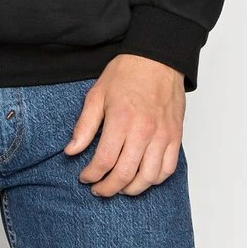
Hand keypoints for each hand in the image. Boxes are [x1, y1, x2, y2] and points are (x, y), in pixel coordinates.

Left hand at [64, 54, 185, 196]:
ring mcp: (162, 135)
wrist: (157, 58)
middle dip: (108, 188)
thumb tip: (71, 151)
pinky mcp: (175, 136)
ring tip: (120, 187)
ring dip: (132, 189)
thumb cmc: (127, 73)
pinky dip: (155, 180)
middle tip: (99, 189)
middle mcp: (144, 131)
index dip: (91, 175)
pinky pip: (168, 169)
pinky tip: (143, 178)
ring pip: (148, 178)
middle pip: (125, 174)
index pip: (104, 161)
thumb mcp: (97, 94)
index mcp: (121, 120)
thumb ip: (84, 125)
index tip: (85, 177)